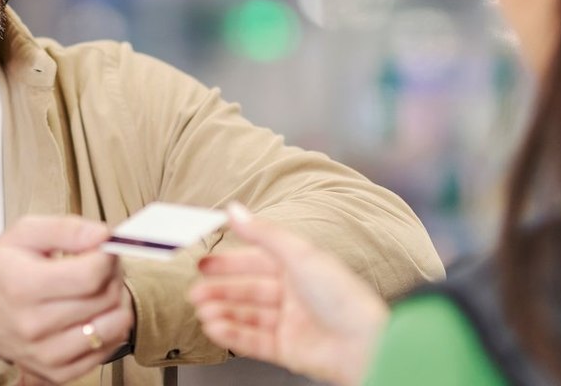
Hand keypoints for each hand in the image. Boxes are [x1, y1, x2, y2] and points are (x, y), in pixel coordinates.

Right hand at [0, 215, 134, 383]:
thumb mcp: (25, 233)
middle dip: (112, 274)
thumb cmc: (3, 269)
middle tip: (100, 264)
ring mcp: (45, 354)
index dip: (106, 256)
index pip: (90, 275)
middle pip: (105, 298)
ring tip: (100, 288)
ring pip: (113, 326)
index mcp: (22, 286)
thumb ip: (65, 229)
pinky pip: (107, 350)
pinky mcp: (57, 373)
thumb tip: (102, 235)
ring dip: (116, 301)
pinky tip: (95, 312)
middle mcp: (33, 325)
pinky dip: (110, 328)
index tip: (102, 248)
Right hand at [189, 204, 388, 385]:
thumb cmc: (343, 296)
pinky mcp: (288, 349)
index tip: (204, 264)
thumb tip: (234, 209)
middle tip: (195, 291)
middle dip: (220, 290)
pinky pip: (253, 340)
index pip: (256, 261)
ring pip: (248, 315)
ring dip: (223, 312)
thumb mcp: (298, 253)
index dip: (229, 263)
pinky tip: (216, 329)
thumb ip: (262, 232)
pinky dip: (232, 335)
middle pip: (248, 290)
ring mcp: (290, 323)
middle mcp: (294, 294)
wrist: (365, 343)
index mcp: (299, 267)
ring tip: (202, 311)